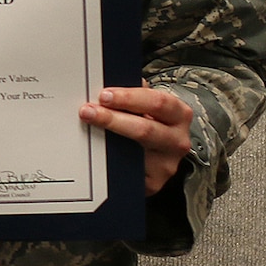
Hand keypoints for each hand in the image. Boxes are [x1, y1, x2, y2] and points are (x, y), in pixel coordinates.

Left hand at [79, 84, 193, 194]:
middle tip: (88, 111)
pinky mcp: (154, 183)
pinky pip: (129, 174)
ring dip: (107, 141)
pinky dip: (110, 163)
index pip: (158, 103)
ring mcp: (166, 164)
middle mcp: (177, 140)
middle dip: (113, 119)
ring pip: (136, 154)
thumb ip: (133, 93)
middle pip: (145, 129)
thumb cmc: (151, 122)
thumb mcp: (148, 105)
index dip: (129, 98)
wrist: (160, 154)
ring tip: (88, 130)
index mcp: (178, 115)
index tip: (104, 95)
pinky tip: (96, 154)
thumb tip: (106, 82)